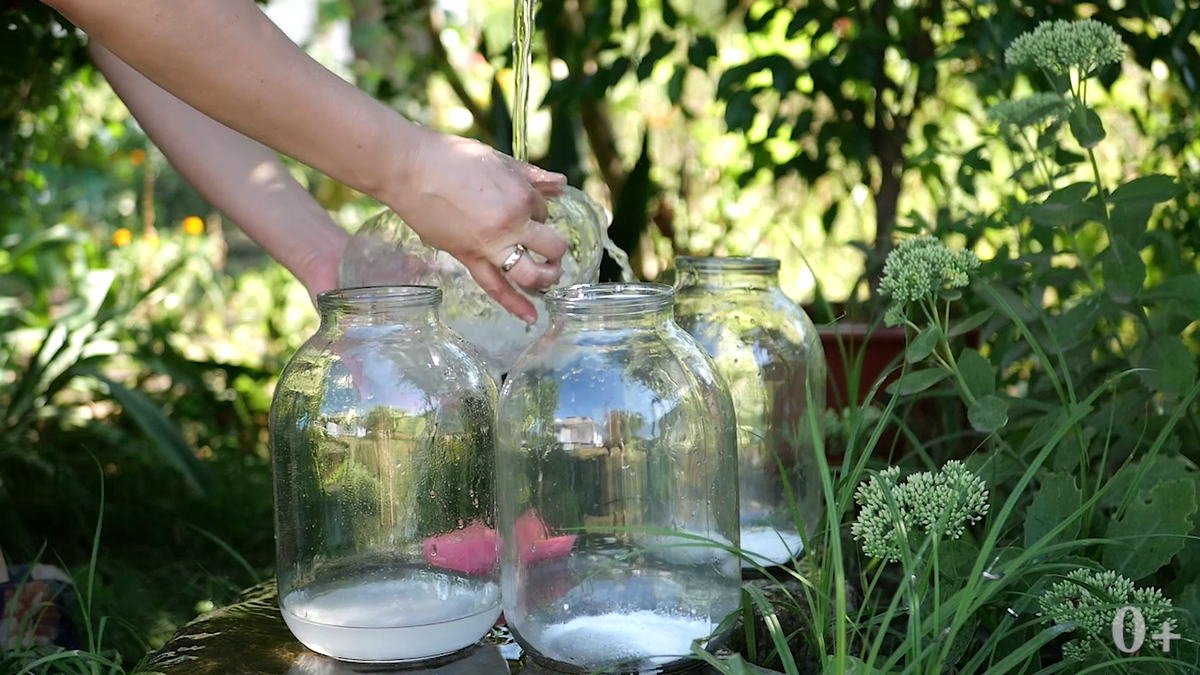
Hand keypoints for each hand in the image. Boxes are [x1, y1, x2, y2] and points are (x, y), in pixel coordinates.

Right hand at [384, 128, 569, 324]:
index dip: (537, 211)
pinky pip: (496, 288)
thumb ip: (532, 175)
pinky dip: (516, 305)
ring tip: (549, 280)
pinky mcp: (468, 258)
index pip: (544, 211)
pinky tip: (531, 317)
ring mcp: (490, 245)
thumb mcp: (498, 160)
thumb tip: (561, 183)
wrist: (409, 169)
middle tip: (550, 251)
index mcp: (521, 196)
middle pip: (551, 246)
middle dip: (555, 250)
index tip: (523, 207)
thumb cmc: (450, 158)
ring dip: (546, 279)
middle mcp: (512, 225)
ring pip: (530, 274)